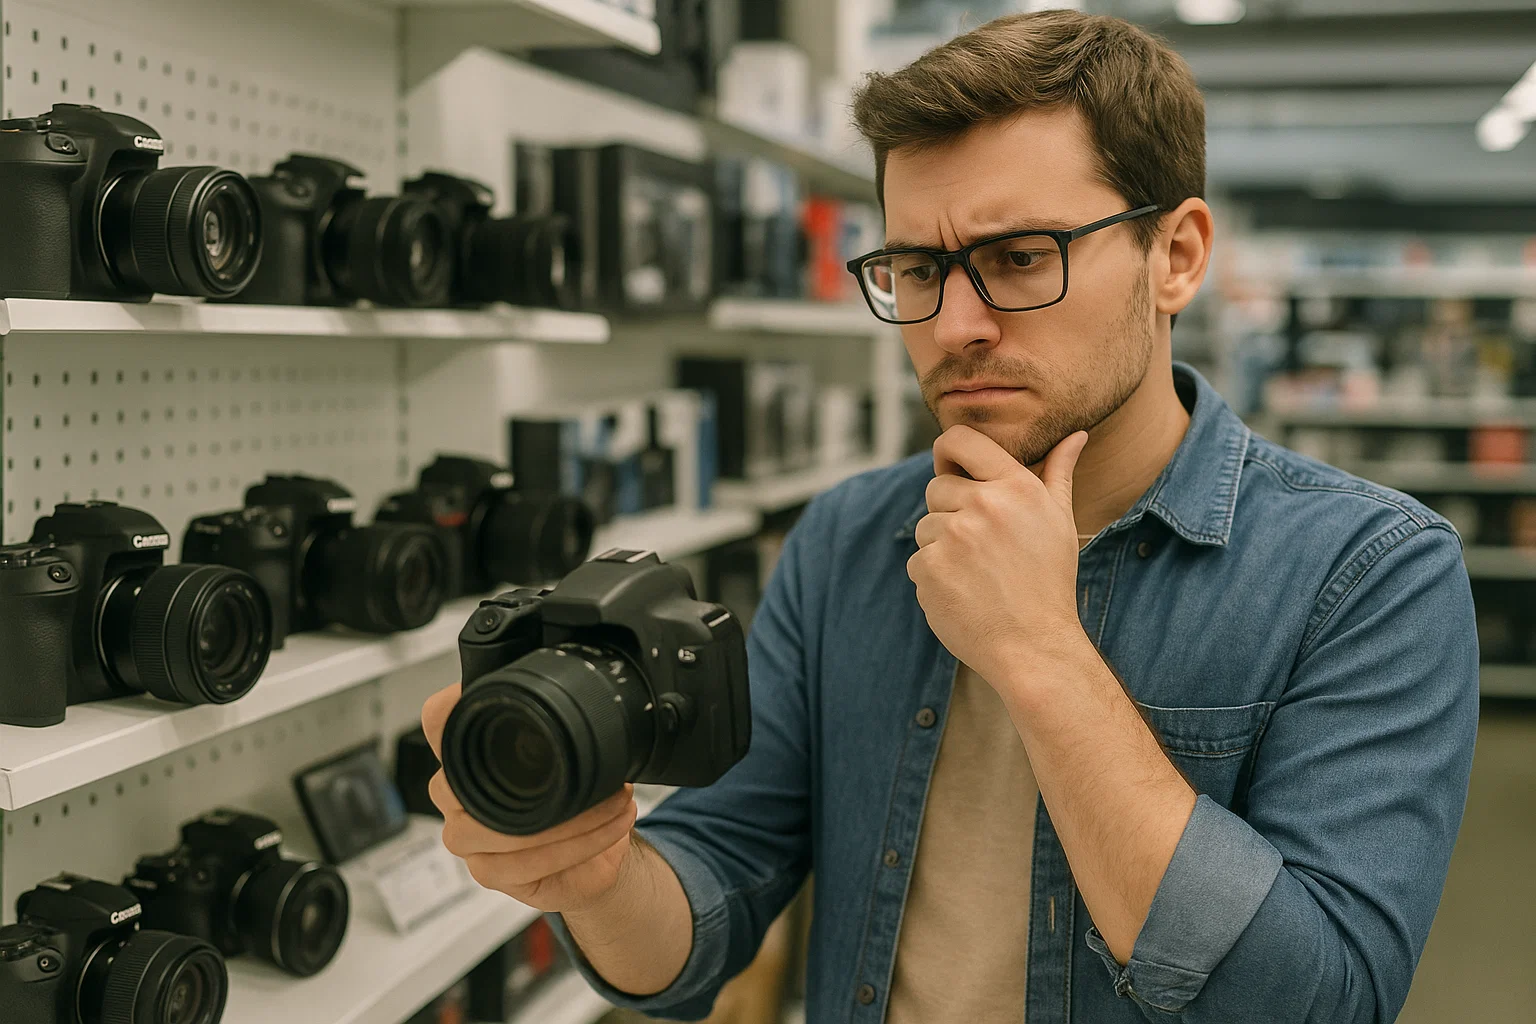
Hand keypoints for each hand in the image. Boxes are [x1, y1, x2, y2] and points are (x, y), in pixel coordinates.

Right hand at [421, 683, 637, 912]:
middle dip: (553, 780)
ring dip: (576, 818)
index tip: (506, 692)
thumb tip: (588, 696)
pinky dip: (579, 845)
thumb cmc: (574, 806)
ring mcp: (465, 838)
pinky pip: (529, 861)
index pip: (438, 722)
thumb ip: (557, 729)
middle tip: (605, 773)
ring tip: (618, 801)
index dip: (453, 705)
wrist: (592, 860)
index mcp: (466, 757)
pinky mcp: (486, 873)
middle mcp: (454, 795)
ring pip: (509, 828)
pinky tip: (610, 830)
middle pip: (473, 781)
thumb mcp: (568, 761)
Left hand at [907, 425, 1089, 683]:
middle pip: (937, 487)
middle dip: (951, 511)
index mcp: (1016, 486)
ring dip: (942, 547)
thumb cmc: (1049, 582)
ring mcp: (954, 537)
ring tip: (978, 573)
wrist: (1034, 646)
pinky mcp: (929, 568)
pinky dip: (934, 576)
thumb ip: (1058, 473)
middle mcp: (984, 505)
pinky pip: (917, 559)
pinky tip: (964, 593)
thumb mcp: (1060, 522)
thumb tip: (1076, 435)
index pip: (959, 439)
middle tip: (982, 546)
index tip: (951, 468)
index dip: (948, 452)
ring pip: (925, 526)